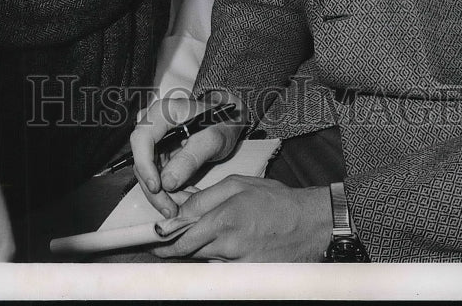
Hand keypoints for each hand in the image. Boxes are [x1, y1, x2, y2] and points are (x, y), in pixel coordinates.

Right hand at [130, 94, 245, 217]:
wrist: (227, 119)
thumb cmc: (221, 122)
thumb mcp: (212, 139)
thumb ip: (191, 158)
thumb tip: (167, 183)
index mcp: (162, 113)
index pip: (141, 139)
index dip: (145, 165)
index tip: (157, 187)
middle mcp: (154, 126)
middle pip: (142, 161)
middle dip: (155, 189)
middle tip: (172, 209)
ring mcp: (156, 141)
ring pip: (149, 173)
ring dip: (164, 194)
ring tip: (185, 205)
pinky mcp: (161, 154)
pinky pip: (159, 176)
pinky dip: (170, 191)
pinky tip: (186, 198)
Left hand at [151, 176, 331, 260]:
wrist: (310, 224)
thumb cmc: (274, 200)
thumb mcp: (238, 184)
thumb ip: (205, 198)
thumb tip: (180, 210)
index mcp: (224, 218)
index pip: (182, 236)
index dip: (163, 240)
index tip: (151, 240)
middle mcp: (229, 245)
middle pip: (189, 253)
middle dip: (174, 248)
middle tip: (162, 244)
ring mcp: (240, 265)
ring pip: (205, 261)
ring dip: (197, 253)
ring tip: (205, 239)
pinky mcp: (249, 276)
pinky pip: (223, 270)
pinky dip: (217, 260)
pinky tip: (224, 249)